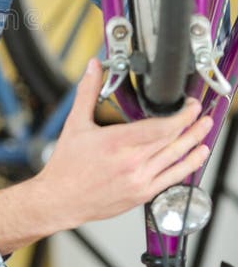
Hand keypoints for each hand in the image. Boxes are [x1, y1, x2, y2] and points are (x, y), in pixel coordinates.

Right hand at [34, 58, 210, 229]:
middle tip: (199, 111)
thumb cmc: (66, 165)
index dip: (180, 115)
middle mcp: (131, 163)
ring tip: (206, 128)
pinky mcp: (142, 194)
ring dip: (195, 142)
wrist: (60, 199)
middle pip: (171, 141)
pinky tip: (197, 155)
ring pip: (175, 159)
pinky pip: (172, 179)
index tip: (188, 105)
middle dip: (190, 124)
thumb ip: (87, 92)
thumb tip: (93, 67)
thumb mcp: (76, 124)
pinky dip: (188, 165)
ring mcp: (139, 180)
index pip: (159, 128)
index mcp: (116, 143)